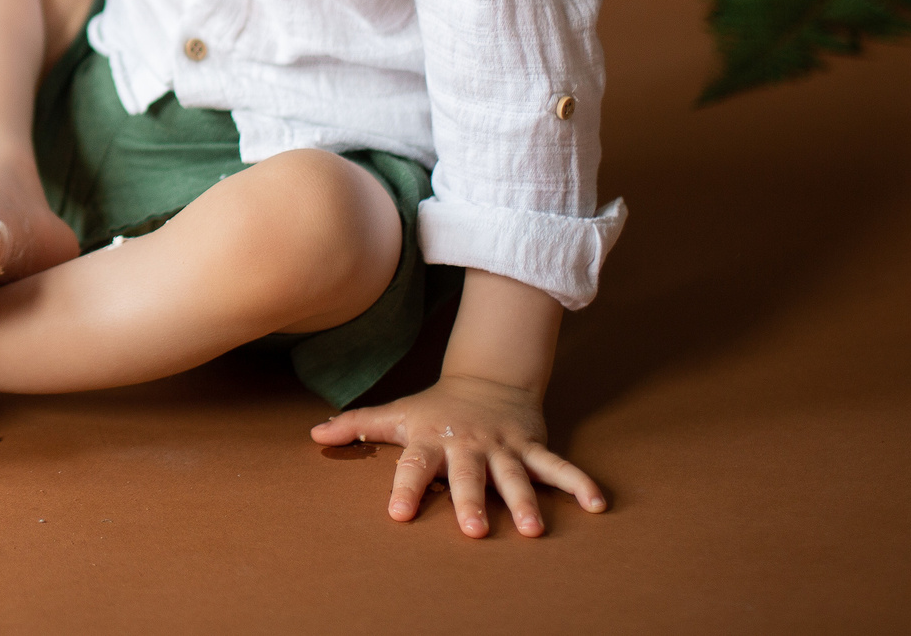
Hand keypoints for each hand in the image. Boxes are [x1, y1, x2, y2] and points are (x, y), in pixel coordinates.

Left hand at [311, 374, 604, 538]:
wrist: (487, 379)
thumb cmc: (434, 408)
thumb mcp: (396, 413)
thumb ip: (358, 426)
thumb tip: (314, 435)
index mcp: (431, 440)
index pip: (414, 465)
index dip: (405, 487)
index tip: (398, 513)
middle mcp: (468, 445)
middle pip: (468, 476)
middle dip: (470, 501)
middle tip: (473, 531)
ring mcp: (503, 447)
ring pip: (515, 477)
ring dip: (525, 502)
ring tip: (532, 530)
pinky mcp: (532, 447)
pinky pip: (557, 466)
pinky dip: (578, 483)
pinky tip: (597, 504)